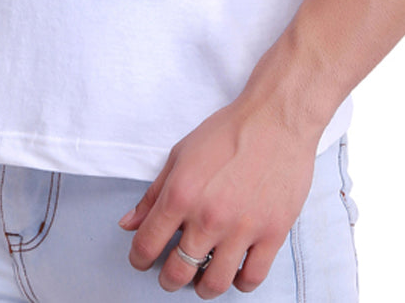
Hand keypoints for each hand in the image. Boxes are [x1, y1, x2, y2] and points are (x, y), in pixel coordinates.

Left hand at [119, 97, 317, 296]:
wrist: (276, 119)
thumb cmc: (228, 131)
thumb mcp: (180, 154)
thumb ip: (153, 193)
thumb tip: (128, 224)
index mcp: (181, 194)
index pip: (147, 244)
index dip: (139, 258)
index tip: (142, 259)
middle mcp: (209, 217)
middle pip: (178, 272)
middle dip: (168, 279)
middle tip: (171, 274)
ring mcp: (242, 228)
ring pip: (215, 283)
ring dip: (203, 286)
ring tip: (202, 277)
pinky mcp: (272, 234)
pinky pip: (252, 278)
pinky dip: (240, 283)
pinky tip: (235, 271)